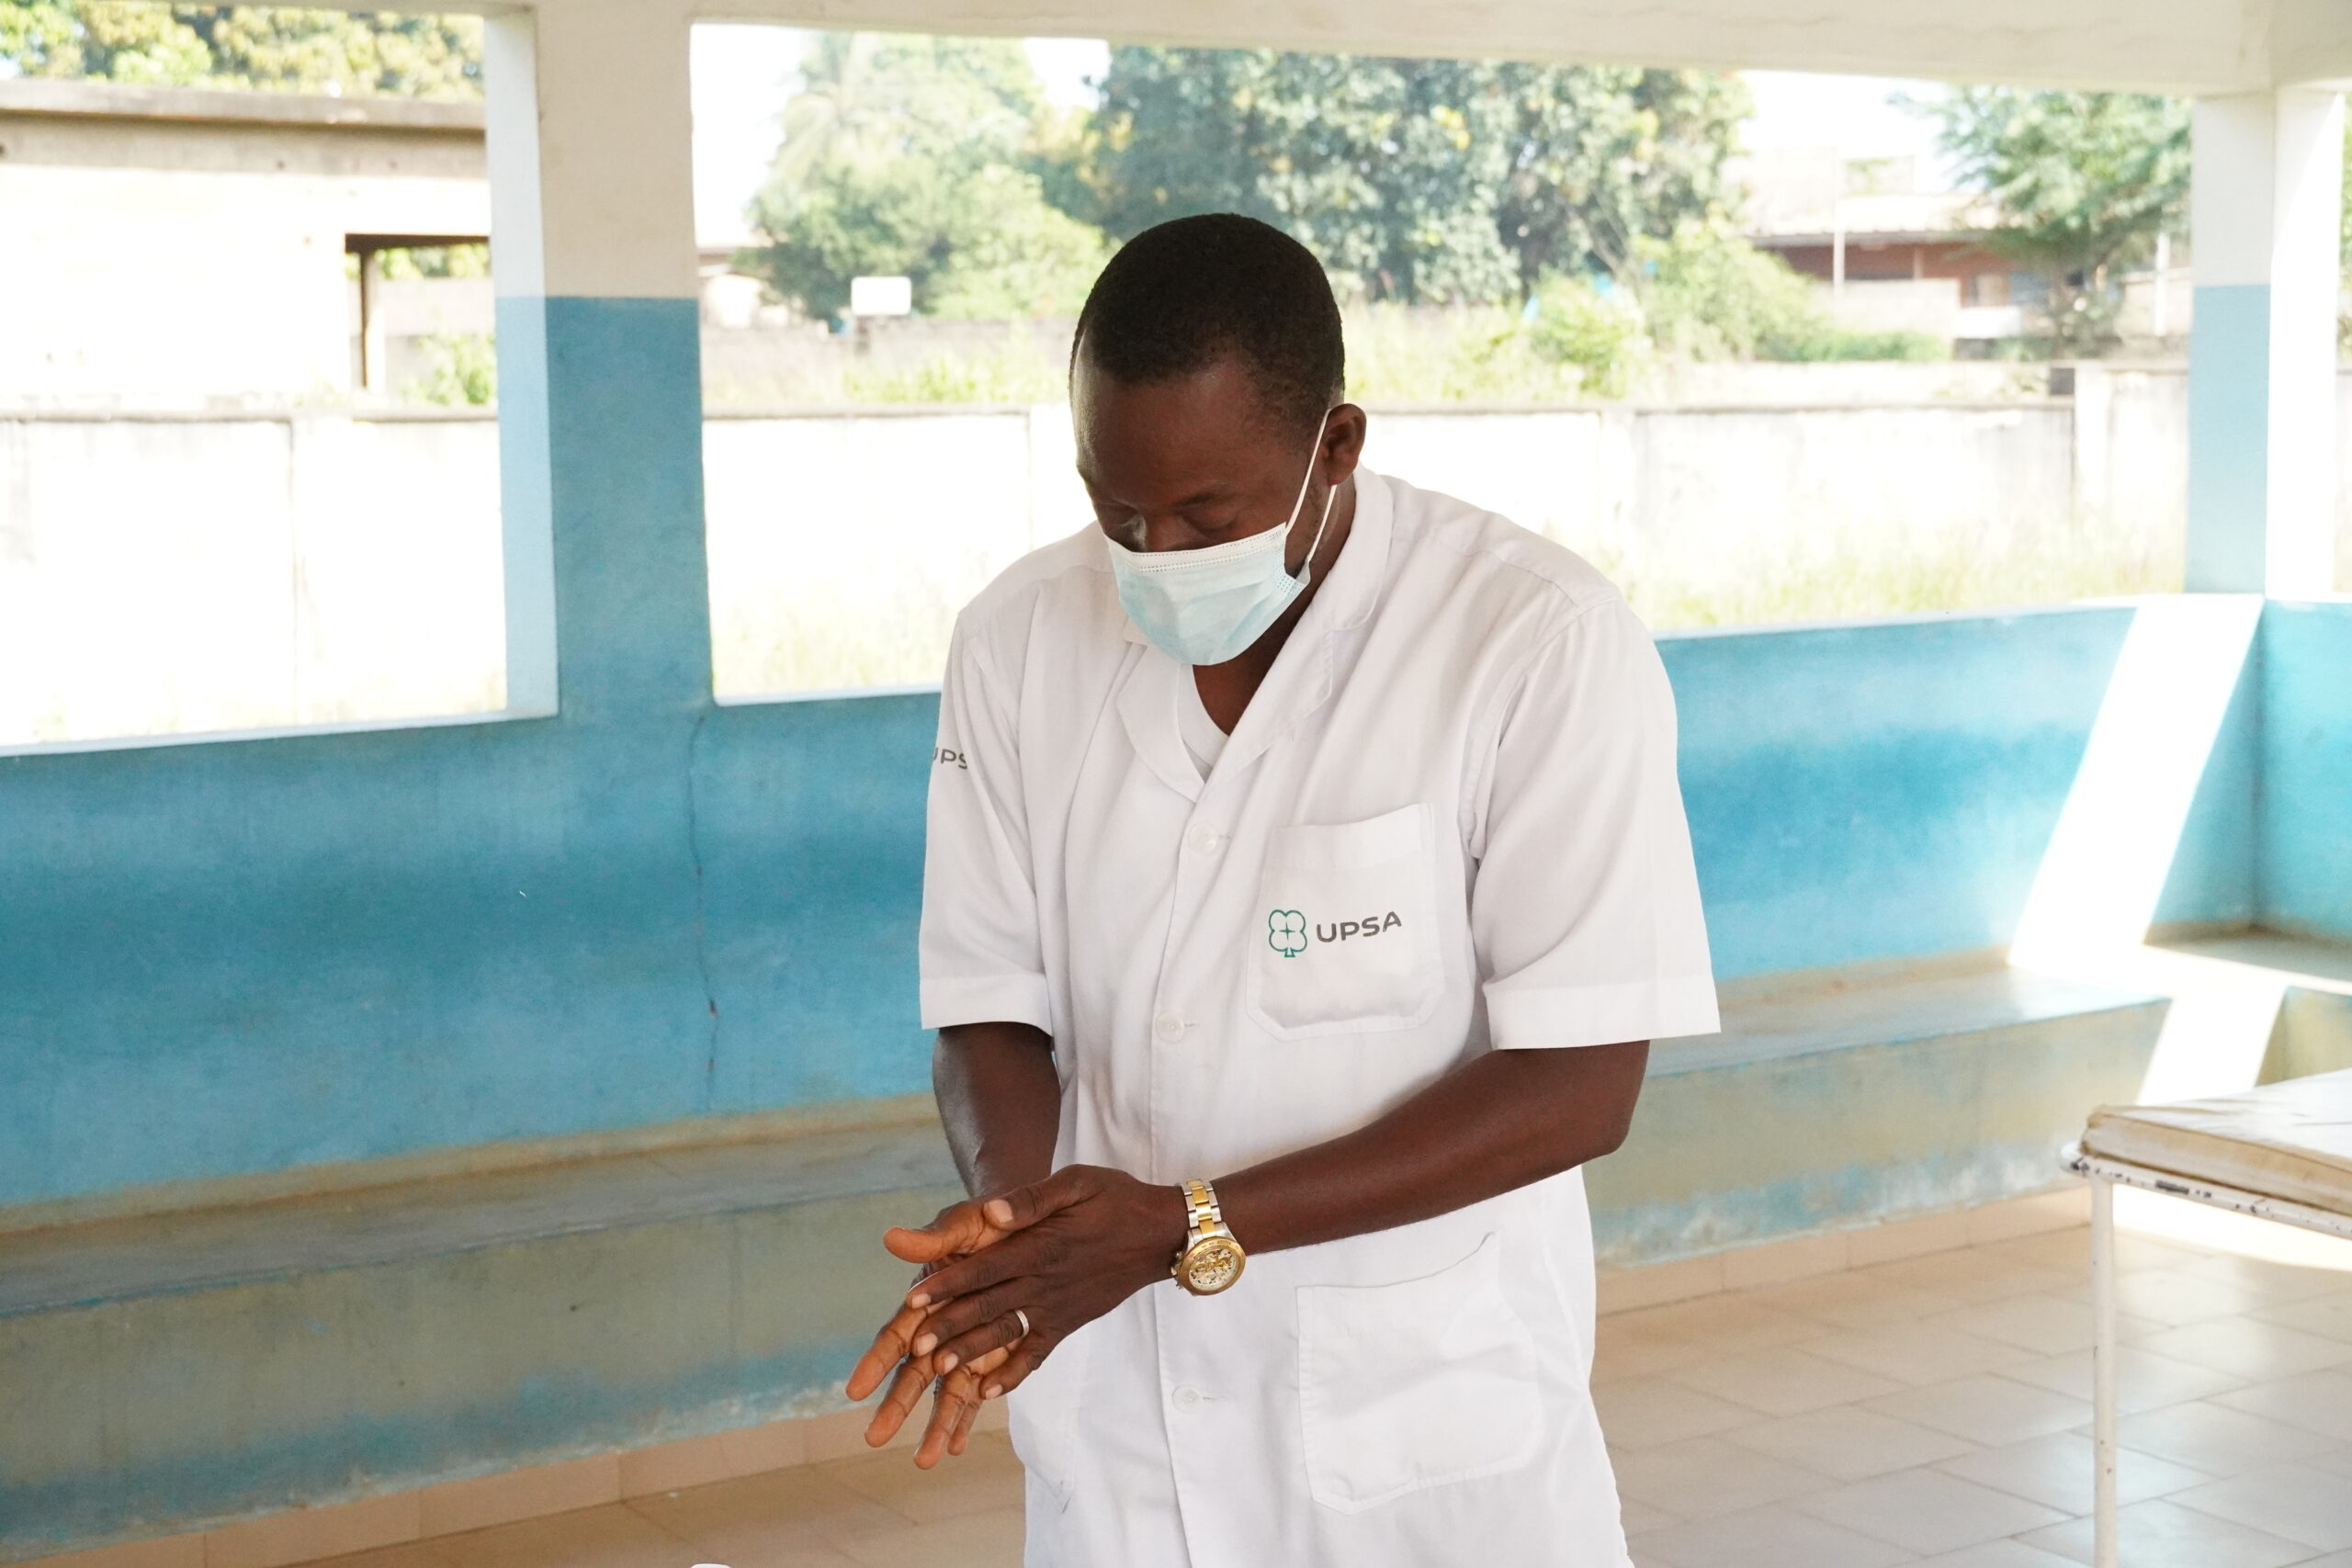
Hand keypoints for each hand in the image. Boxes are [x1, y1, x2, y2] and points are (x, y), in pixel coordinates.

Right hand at [844, 1196, 1021, 1466]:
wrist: (1029, 1229)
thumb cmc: (987, 1224)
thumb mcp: (963, 1226)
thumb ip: (932, 1239)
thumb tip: (891, 1237)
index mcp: (926, 1301)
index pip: (895, 1336)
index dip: (875, 1362)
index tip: (854, 1389)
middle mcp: (942, 1330)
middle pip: (914, 1375)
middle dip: (895, 1406)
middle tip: (874, 1439)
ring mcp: (968, 1346)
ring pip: (947, 1392)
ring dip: (936, 1425)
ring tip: (925, 1462)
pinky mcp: (995, 1354)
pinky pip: (980, 1392)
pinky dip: (970, 1418)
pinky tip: (959, 1449)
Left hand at [897, 1165, 1187, 1403]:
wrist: (1160, 1234)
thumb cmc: (1115, 1200)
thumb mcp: (1077, 1183)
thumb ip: (1032, 1199)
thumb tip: (992, 1212)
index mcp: (1041, 1246)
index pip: (985, 1269)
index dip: (948, 1284)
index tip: (914, 1299)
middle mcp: (1045, 1282)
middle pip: (988, 1306)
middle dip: (948, 1326)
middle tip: (913, 1347)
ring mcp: (1057, 1307)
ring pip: (1006, 1333)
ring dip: (971, 1352)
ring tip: (938, 1369)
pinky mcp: (1069, 1322)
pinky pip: (1038, 1353)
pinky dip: (1014, 1374)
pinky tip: (990, 1393)